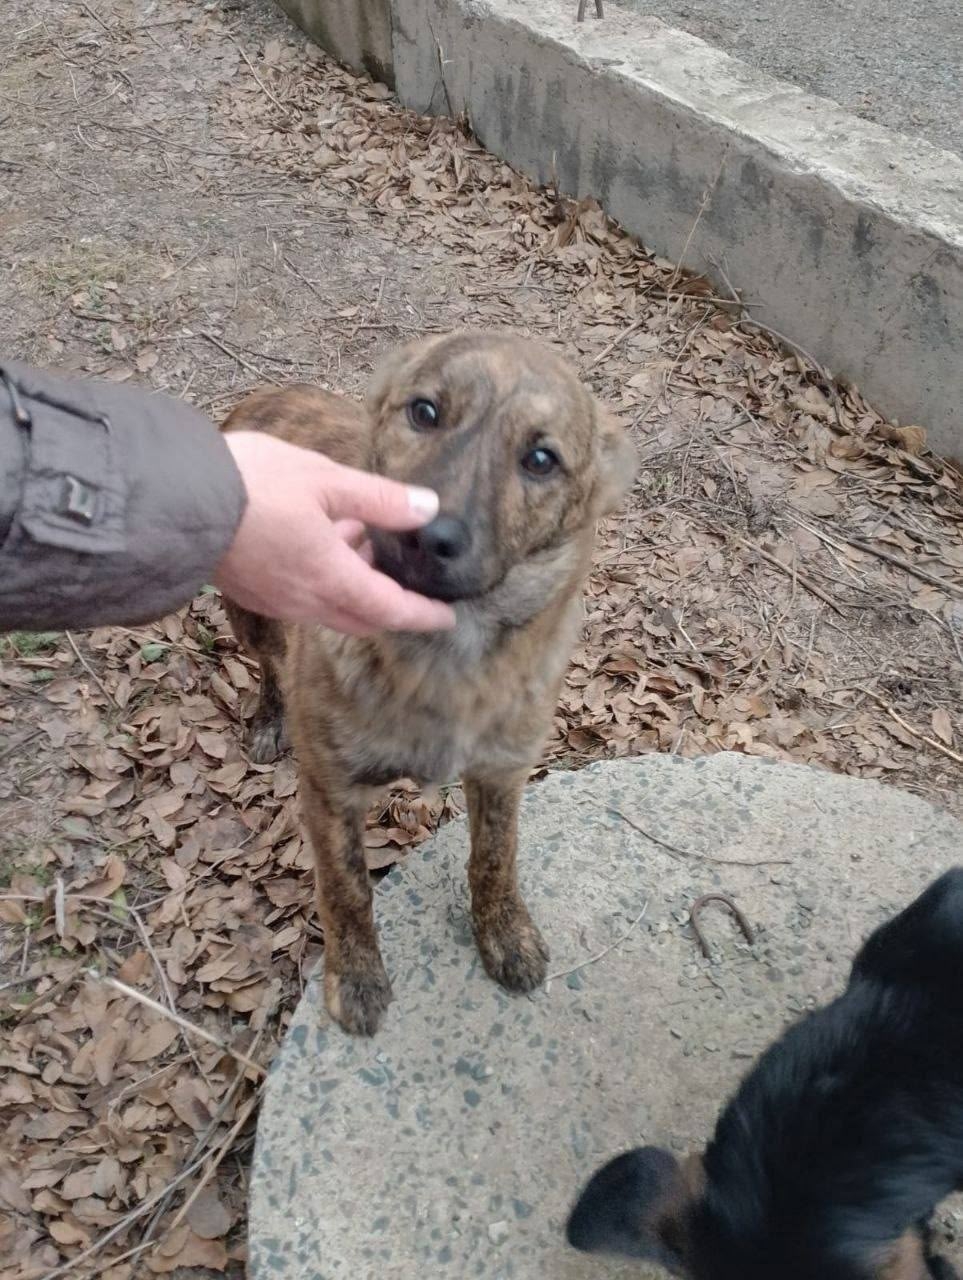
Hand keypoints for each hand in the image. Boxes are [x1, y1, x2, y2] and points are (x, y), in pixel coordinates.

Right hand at [214, 432, 455, 633]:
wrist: (172, 499)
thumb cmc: (252, 485)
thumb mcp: (325, 481)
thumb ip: (379, 500)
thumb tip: (427, 508)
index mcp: (332, 579)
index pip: (392, 610)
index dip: (424, 615)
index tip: (447, 616)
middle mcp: (306, 601)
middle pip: (363, 618)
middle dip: (390, 604)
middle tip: (408, 577)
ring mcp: (277, 601)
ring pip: (331, 608)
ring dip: (354, 588)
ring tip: (361, 542)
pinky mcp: (253, 591)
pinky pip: (302, 599)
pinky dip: (325, 582)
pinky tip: (321, 541)